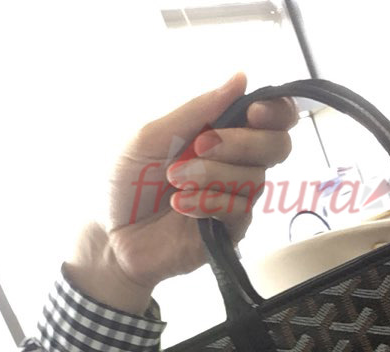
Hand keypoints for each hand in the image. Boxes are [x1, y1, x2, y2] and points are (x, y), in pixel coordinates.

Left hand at [64, 73, 296, 313]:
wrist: (112, 235)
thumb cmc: (128, 183)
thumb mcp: (152, 136)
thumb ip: (198, 110)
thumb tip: (241, 78)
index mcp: (222, 133)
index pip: (273, 117)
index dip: (275, 111)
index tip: (252, 112)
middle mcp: (235, 164)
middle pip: (276, 146)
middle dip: (241, 142)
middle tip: (200, 146)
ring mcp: (235, 198)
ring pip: (255, 179)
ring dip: (211, 174)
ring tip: (175, 180)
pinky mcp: (230, 231)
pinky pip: (239, 210)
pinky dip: (207, 202)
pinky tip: (179, 204)